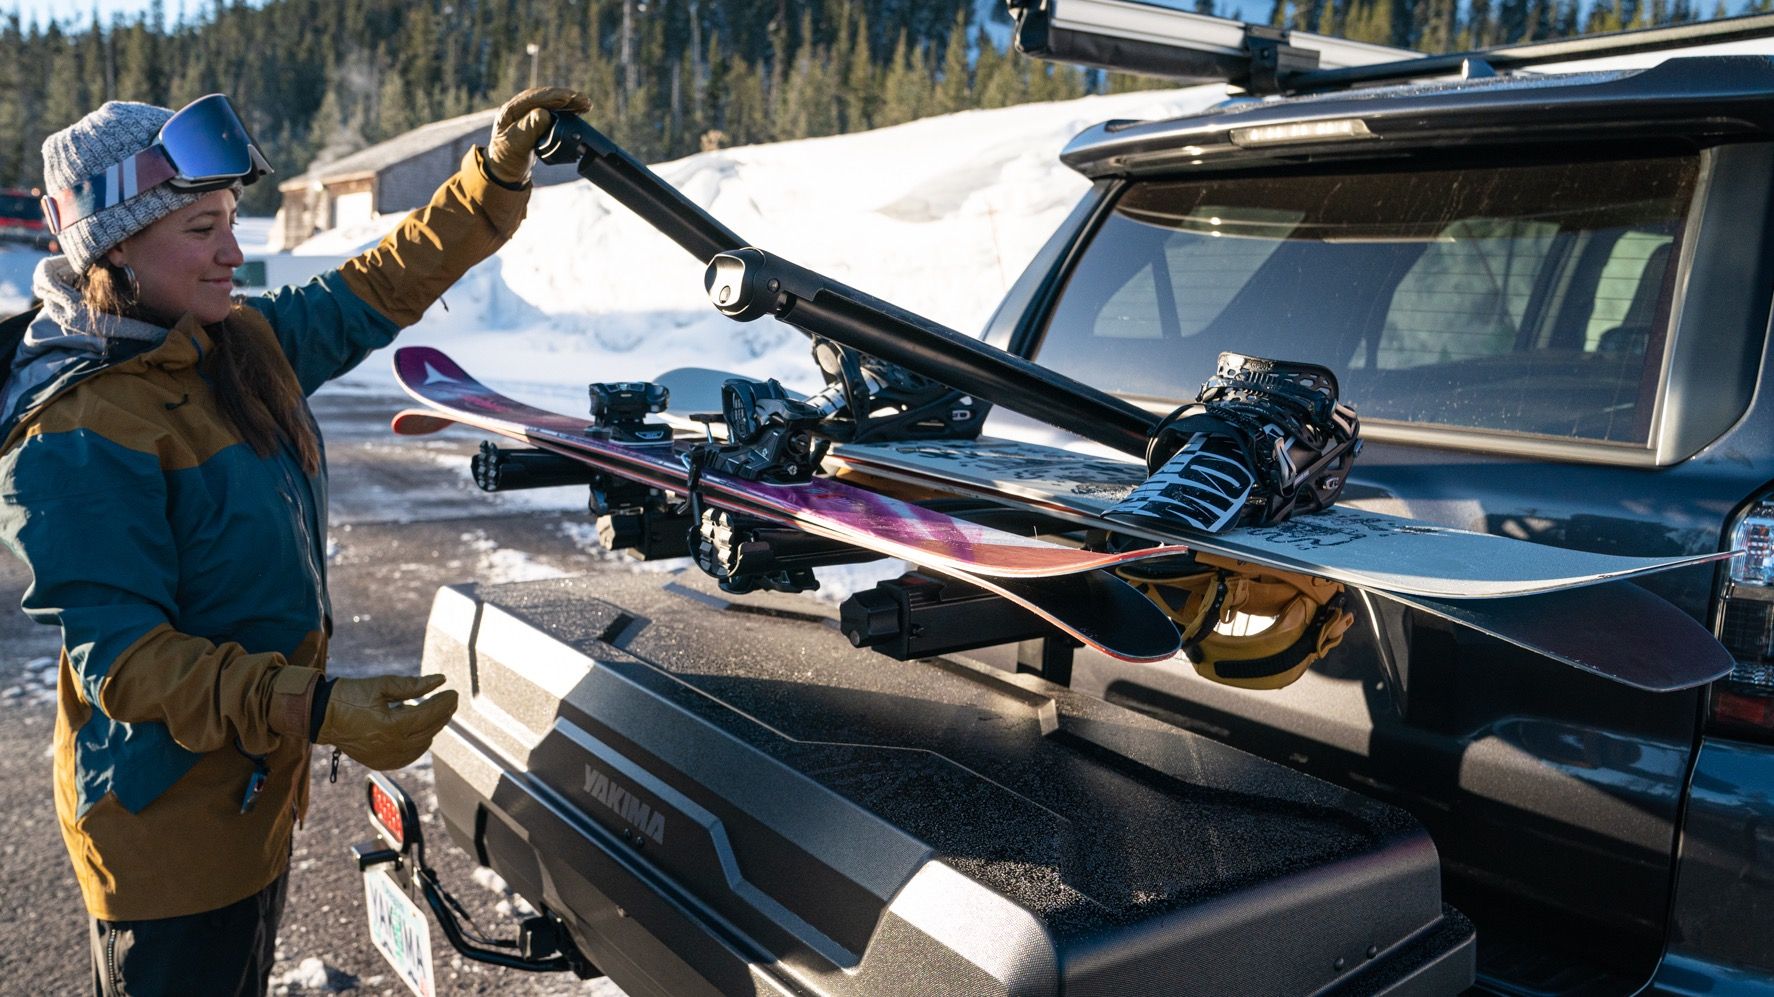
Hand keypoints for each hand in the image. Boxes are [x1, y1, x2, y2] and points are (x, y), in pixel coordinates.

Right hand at [316, 673, 457, 770]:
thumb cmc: (349, 696)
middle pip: (429, 730)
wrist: (321, 716)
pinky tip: (422, 731)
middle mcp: (391, 746)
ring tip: (438, 712)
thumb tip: (440, 680)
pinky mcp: (380, 762)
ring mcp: (386, 757)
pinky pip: (409, 756)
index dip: (444, 703)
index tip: (454, 692)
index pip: (428, 715)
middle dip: (442, 714)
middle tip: (450, 700)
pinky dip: (419, 743)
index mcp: (392, 726)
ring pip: (422, 744)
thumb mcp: (381, 685)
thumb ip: (413, 685)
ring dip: (432, 728)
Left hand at [486, 86, 592, 184]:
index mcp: (511, 110)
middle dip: (566, 97)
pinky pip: (554, 111)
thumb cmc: (507, 158)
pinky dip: (567, 110)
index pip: (535, 98)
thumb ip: (529, 129)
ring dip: (569, 102)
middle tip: (584, 101)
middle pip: (545, 97)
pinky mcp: (537, 121)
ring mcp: (528, 113)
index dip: (554, 97)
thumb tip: (545, 114)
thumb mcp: (515, 145)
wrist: (505, 170)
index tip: (570, 98)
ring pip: (551, 103)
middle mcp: (519, 108)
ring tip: (586, 105)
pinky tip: (577, 110)